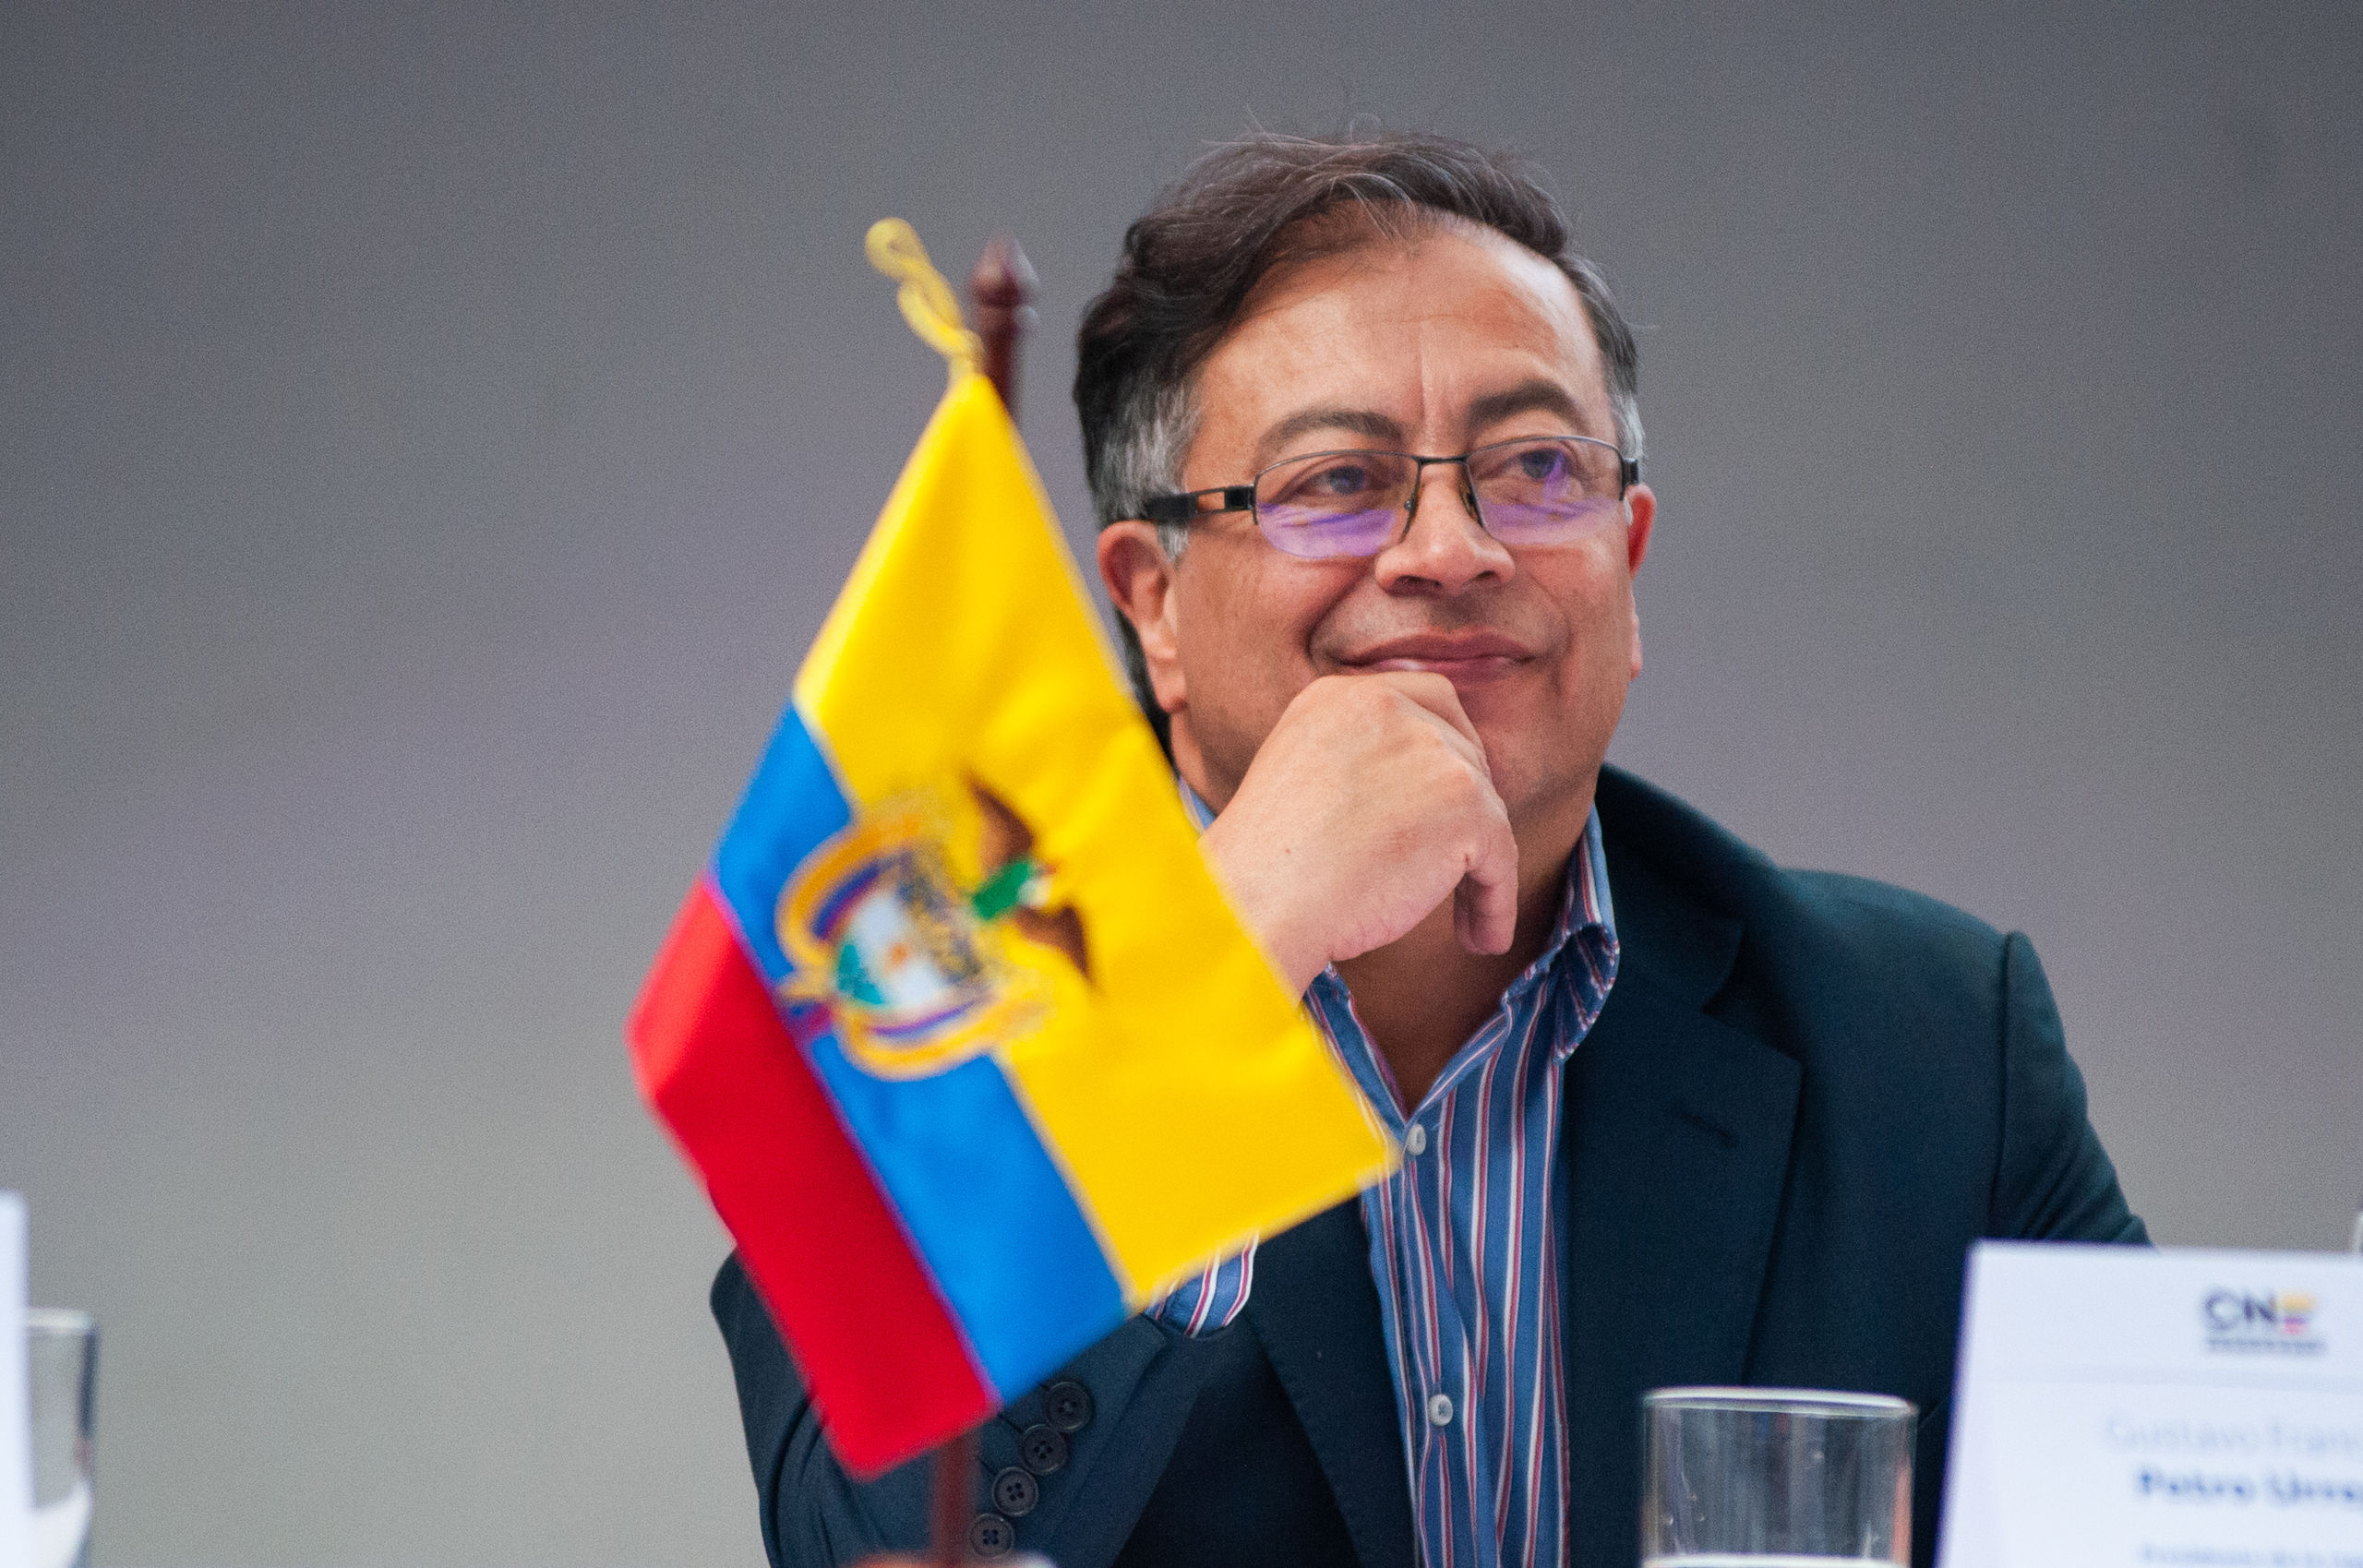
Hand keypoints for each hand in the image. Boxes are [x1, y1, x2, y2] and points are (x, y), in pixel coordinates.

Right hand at [1197, 672, 1518, 993]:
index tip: (1450, 796)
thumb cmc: (1266, 869)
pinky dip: (1496, 903)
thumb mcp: (1299, 779)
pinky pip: (1501, 859)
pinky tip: (1482, 938)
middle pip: (1463, 753)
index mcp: (1339, 697)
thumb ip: (1354, 765)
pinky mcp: (1466, 806)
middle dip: (1466, 810)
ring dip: (1479, 867)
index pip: (1427, 700)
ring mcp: (1434, 753)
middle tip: (1461, 863)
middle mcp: (1389, 709)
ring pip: (1484, 811)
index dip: (1449, 746)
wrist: (1260, 898)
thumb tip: (1412, 796)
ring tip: (1469, 921)